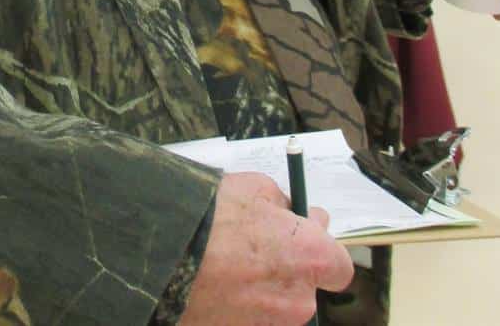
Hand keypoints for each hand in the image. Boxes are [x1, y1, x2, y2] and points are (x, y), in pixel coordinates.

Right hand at [180, 173, 353, 325]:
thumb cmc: (209, 216)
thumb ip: (284, 205)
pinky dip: (238, 305)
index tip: (303, 235)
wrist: (160, 256)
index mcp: (309, 256)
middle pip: (305, 287)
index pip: (339, 266)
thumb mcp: (254, 187)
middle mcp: (297, 299)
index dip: (321, 249)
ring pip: (277, 306)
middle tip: (255, 247)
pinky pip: (251, 318)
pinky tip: (216, 285)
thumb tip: (294, 214)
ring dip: (261, 288)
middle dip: (287, 268)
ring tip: (227, 266)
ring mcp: (269, 325)